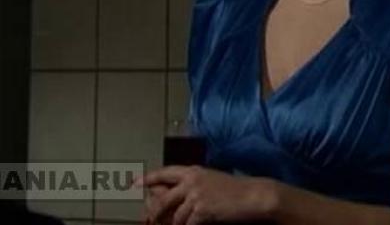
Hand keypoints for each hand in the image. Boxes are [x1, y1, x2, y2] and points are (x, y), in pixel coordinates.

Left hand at [134, 165, 278, 224]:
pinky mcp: (201, 210)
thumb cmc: (236, 189)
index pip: (165, 173)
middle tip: (150, 220)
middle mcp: (191, 181)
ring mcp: (196, 195)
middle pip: (162, 199)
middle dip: (154, 213)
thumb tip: (176, 197)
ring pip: (174, 217)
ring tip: (183, 224)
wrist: (253, 195)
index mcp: (194, 171)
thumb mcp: (212, 180)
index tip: (136, 182)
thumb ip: (193, 185)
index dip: (149, 178)